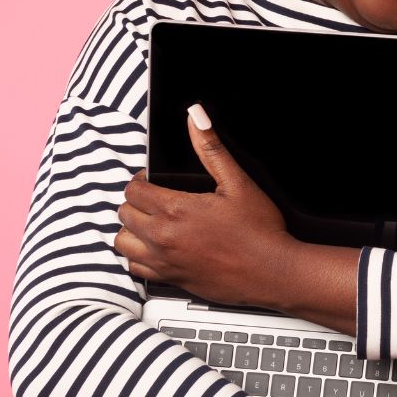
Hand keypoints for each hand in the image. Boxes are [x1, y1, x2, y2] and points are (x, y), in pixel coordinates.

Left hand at [113, 103, 296, 307]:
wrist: (272, 273)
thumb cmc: (259, 230)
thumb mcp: (238, 182)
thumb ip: (211, 149)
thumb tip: (195, 117)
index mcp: (175, 209)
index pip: (133, 189)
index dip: (142, 180)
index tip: (155, 181)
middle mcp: (163, 237)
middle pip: (125, 213)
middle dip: (137, 202)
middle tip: (157, 199)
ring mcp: (165, 261)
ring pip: (123, 242)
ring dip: (133, 230)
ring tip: (152, 223)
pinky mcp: (171, 279)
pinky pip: (136, 269)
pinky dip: (140, 257)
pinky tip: (157, 248)